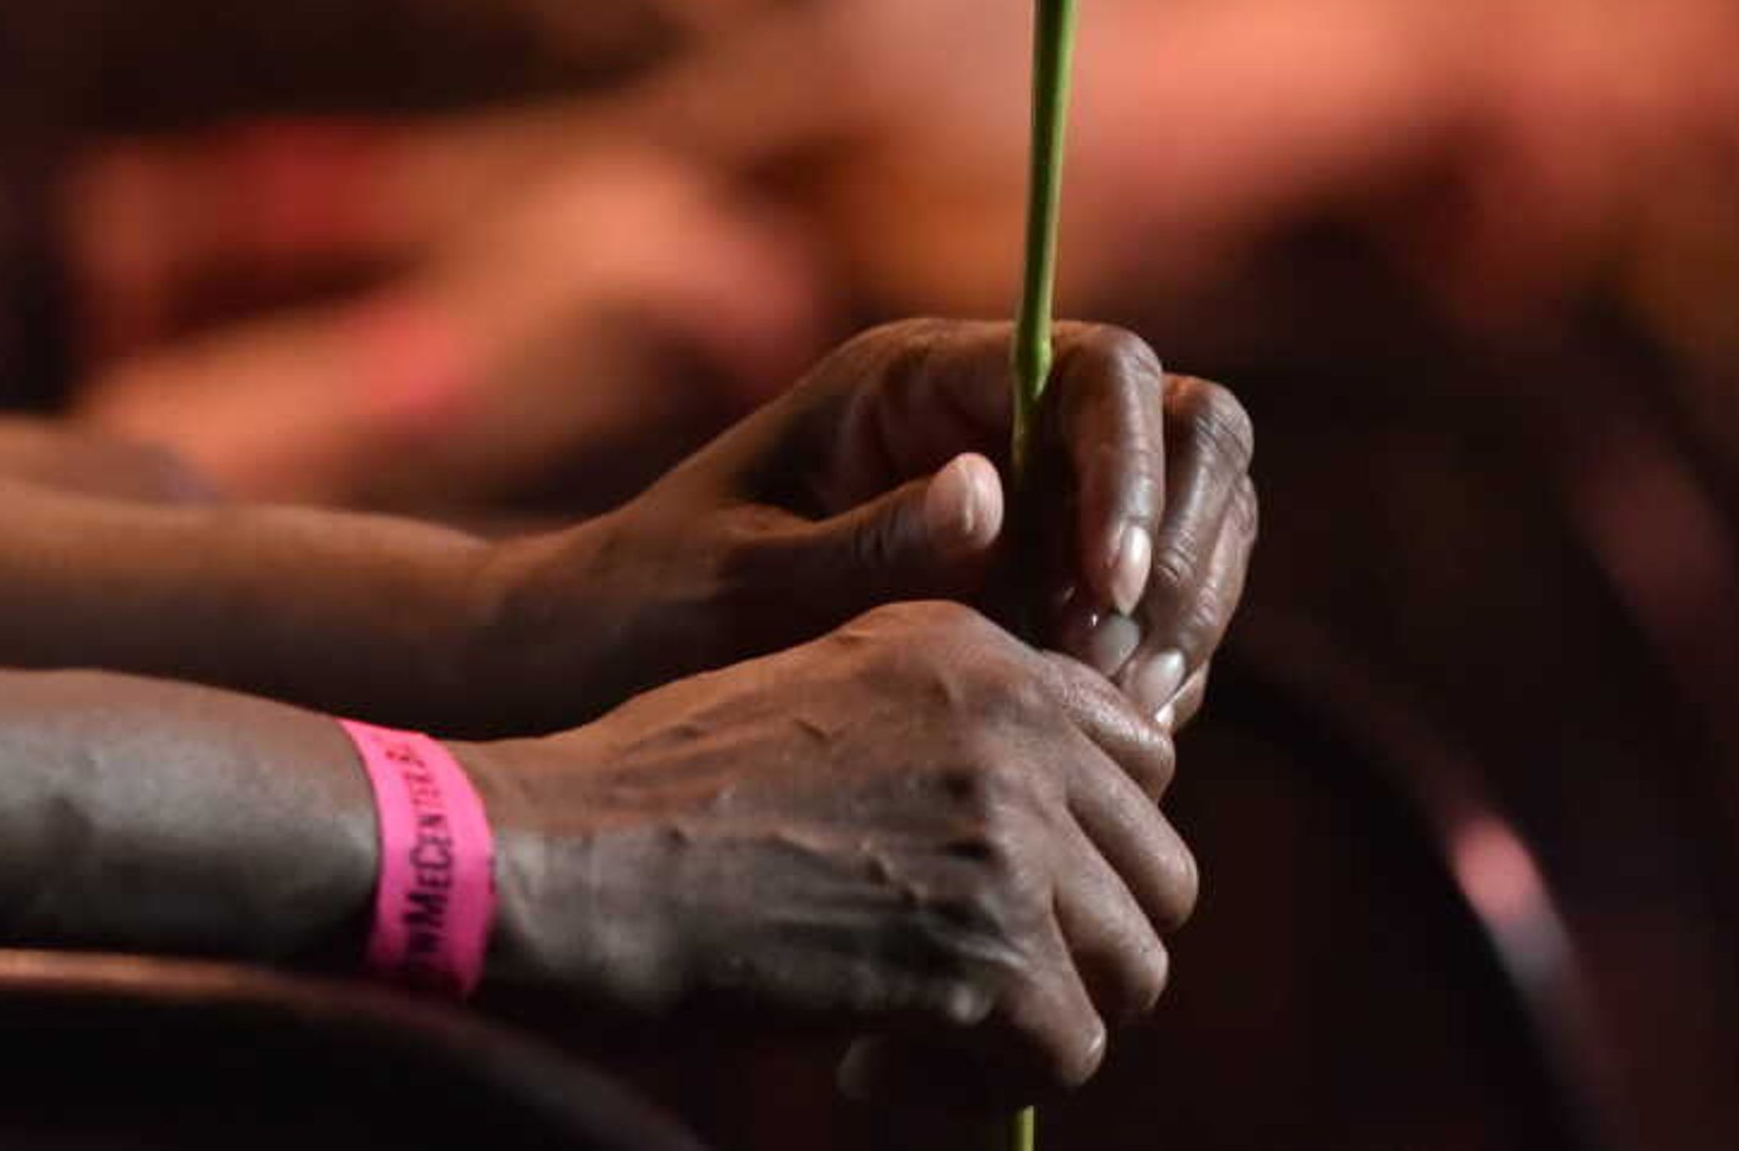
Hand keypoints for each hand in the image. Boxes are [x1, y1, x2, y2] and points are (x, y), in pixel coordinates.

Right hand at [470, 604, 1194, 1097]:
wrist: (577, 854)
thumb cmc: (662, 783)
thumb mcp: (827, 684)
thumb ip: (949, 723)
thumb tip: (1042, 825)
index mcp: (981, 652)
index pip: (1142, 750)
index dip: (1090, 840)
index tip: (1015, 893)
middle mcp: (1019, 729)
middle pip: (1161, 869)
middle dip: (1083, 943)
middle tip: (981, 983)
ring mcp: (1013, 839)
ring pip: (1134, 968)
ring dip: (1045, 1020)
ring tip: (930, 1038)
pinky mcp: (990, 953)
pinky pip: (1069, 1050)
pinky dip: (983, 1087)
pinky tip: (873, 1067)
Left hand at [498, 321, 1259, 729]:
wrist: (608, 672)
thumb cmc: (649, 610)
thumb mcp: (736, 583)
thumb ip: (863, 547)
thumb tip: (994, 495)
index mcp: (922, 375)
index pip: (1100, 368)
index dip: (1131, 467)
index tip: (1108, 589)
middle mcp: (1003, 417)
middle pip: (1190, 427)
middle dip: (1185, 548)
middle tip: (1123, 672)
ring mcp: (1043, 498)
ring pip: (1200, 518)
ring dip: (1184, 617)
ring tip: (1120, 717)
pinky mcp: (1055, 583)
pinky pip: (1163, 606)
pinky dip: (1162, 665)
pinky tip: (1108, 733)